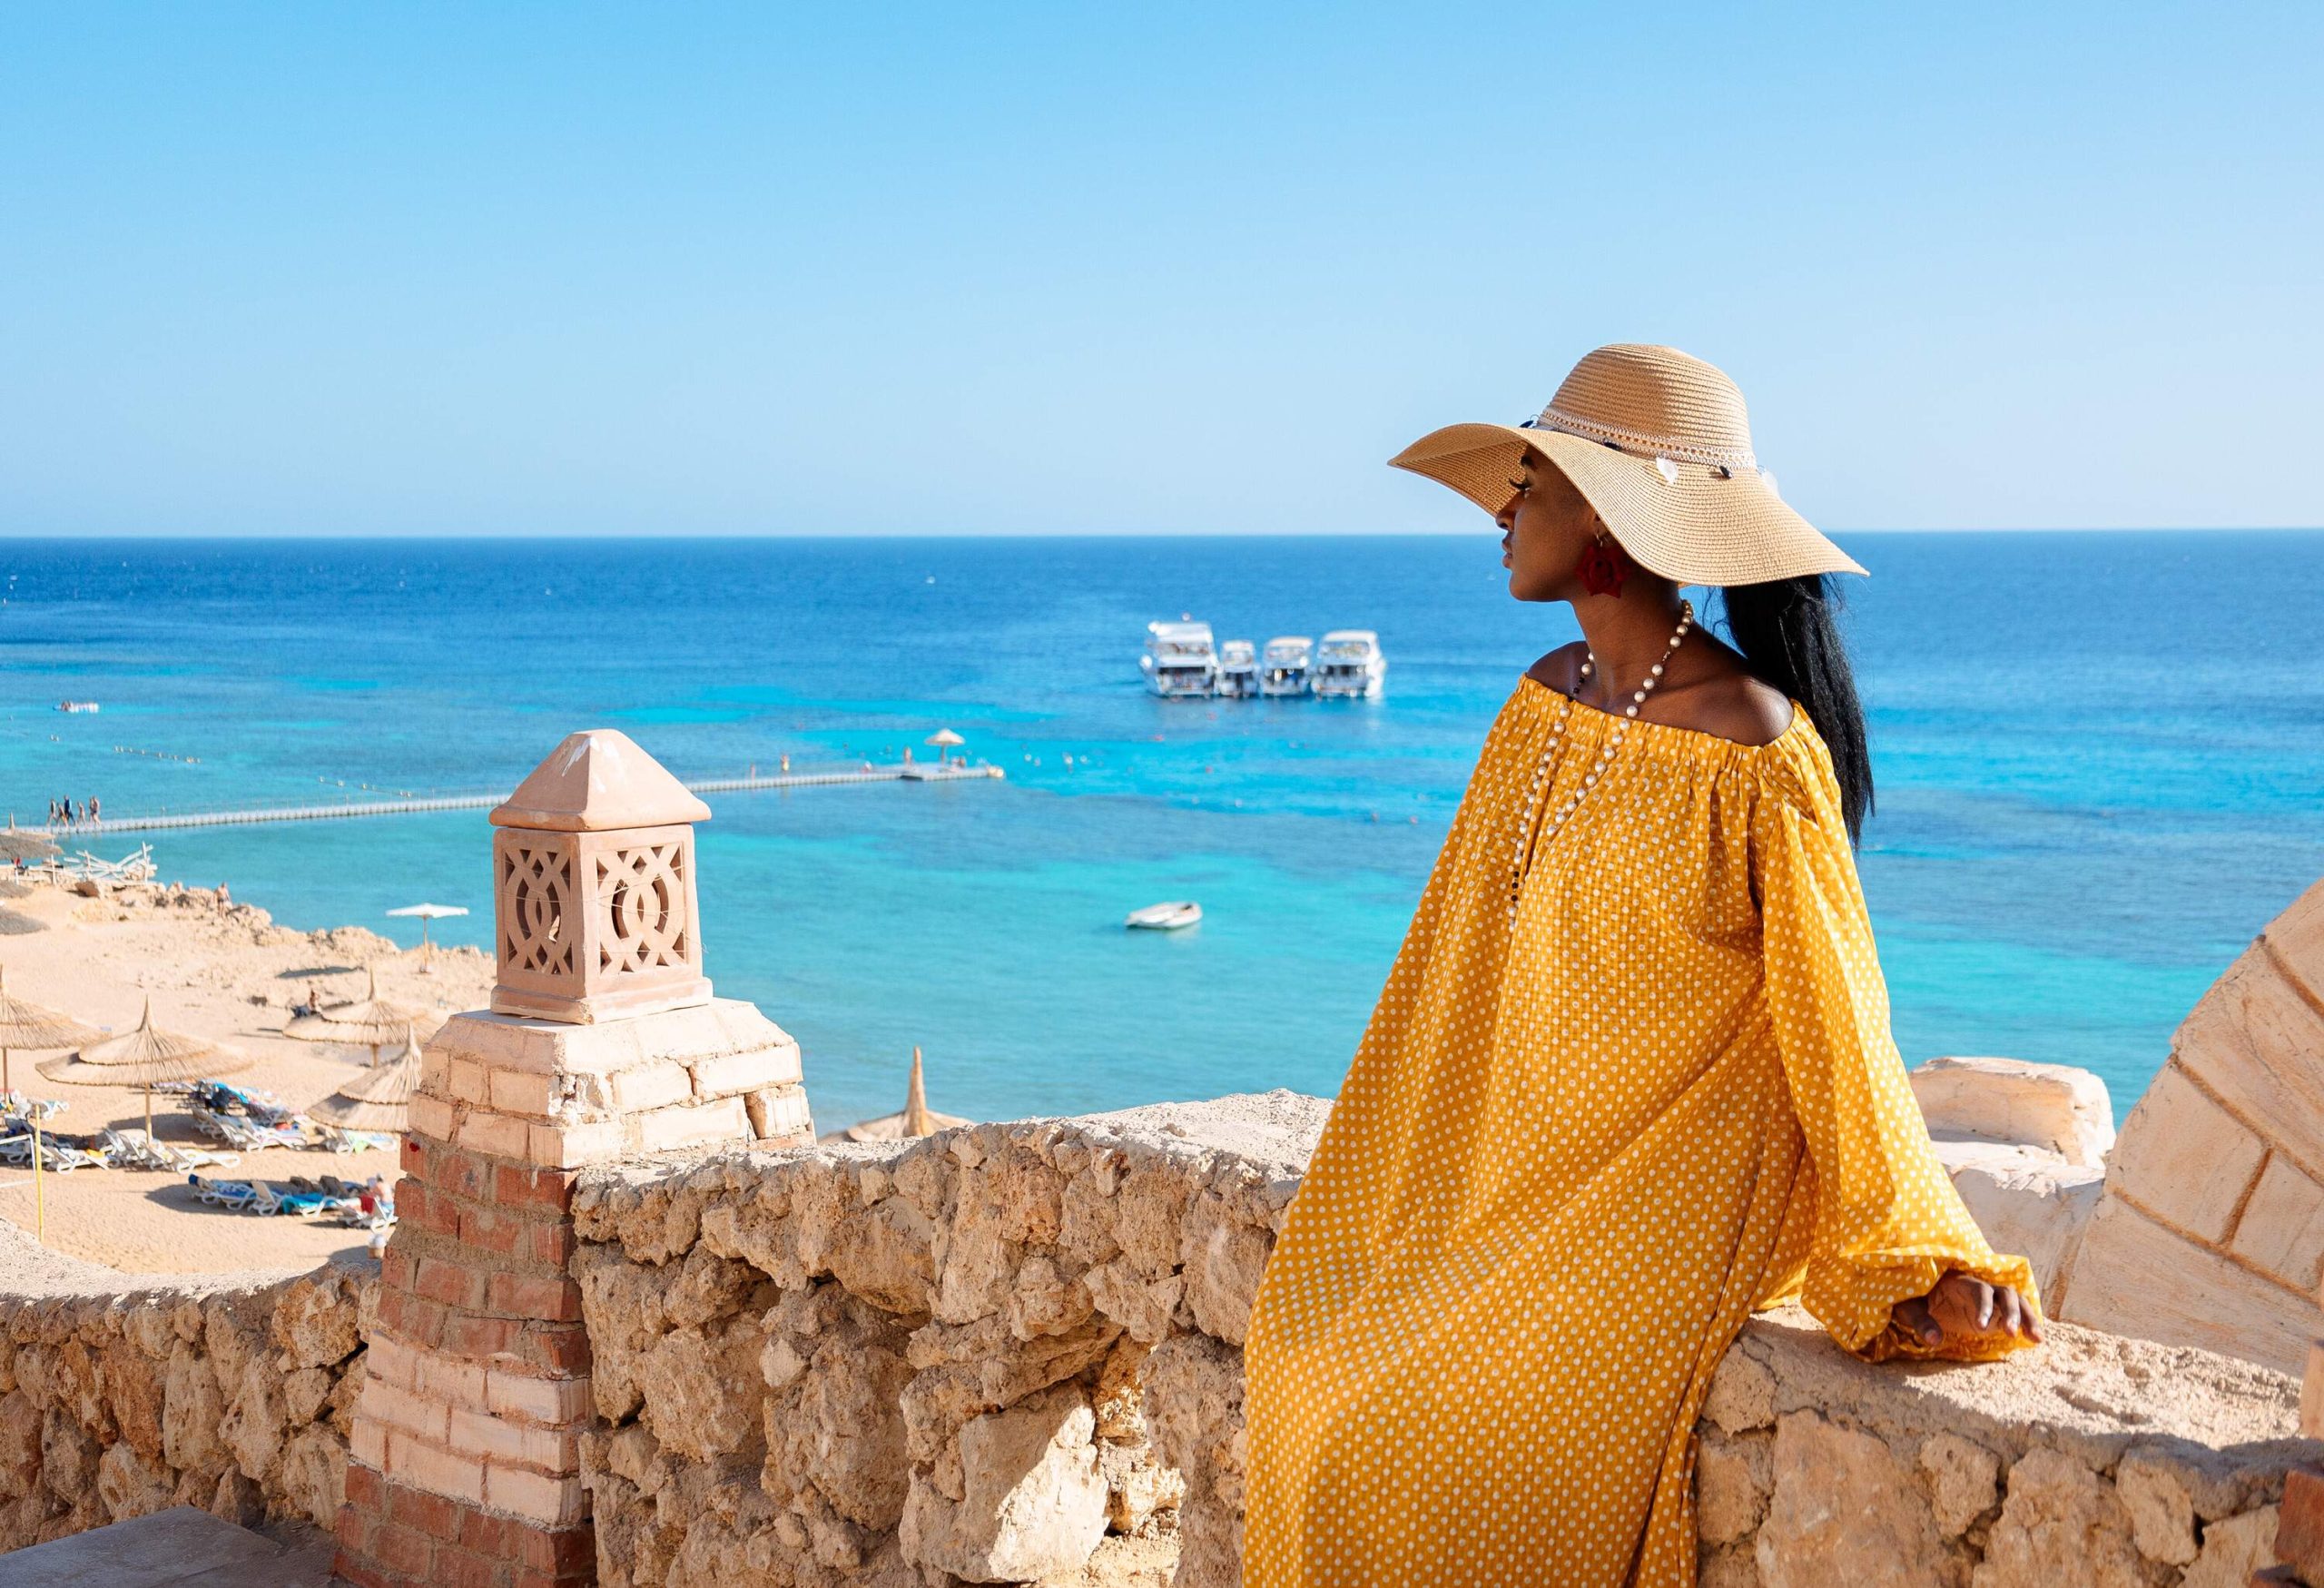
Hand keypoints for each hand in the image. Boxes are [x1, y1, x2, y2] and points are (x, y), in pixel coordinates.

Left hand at [1893, 1270, 2042, 1348]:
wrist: (1917, 1298)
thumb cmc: (1911, 1299)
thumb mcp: (1909, 1309)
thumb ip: (1921, 1322)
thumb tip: (1933, 1340)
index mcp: (1958, 1282)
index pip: (1978, 1289)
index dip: (1983, 1306)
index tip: (1982, 1327)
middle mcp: (1978, 1287)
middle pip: (2004, 1292)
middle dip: (2012, 1311)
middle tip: (2011, 1334)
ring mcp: (1990, 1299)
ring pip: (2016, 1301)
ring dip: (2027, 1317)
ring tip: (2037, 1339)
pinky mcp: (1996, 1312)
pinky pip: (2016, 1314)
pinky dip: (2027, 1324)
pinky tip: (2036, 1340)